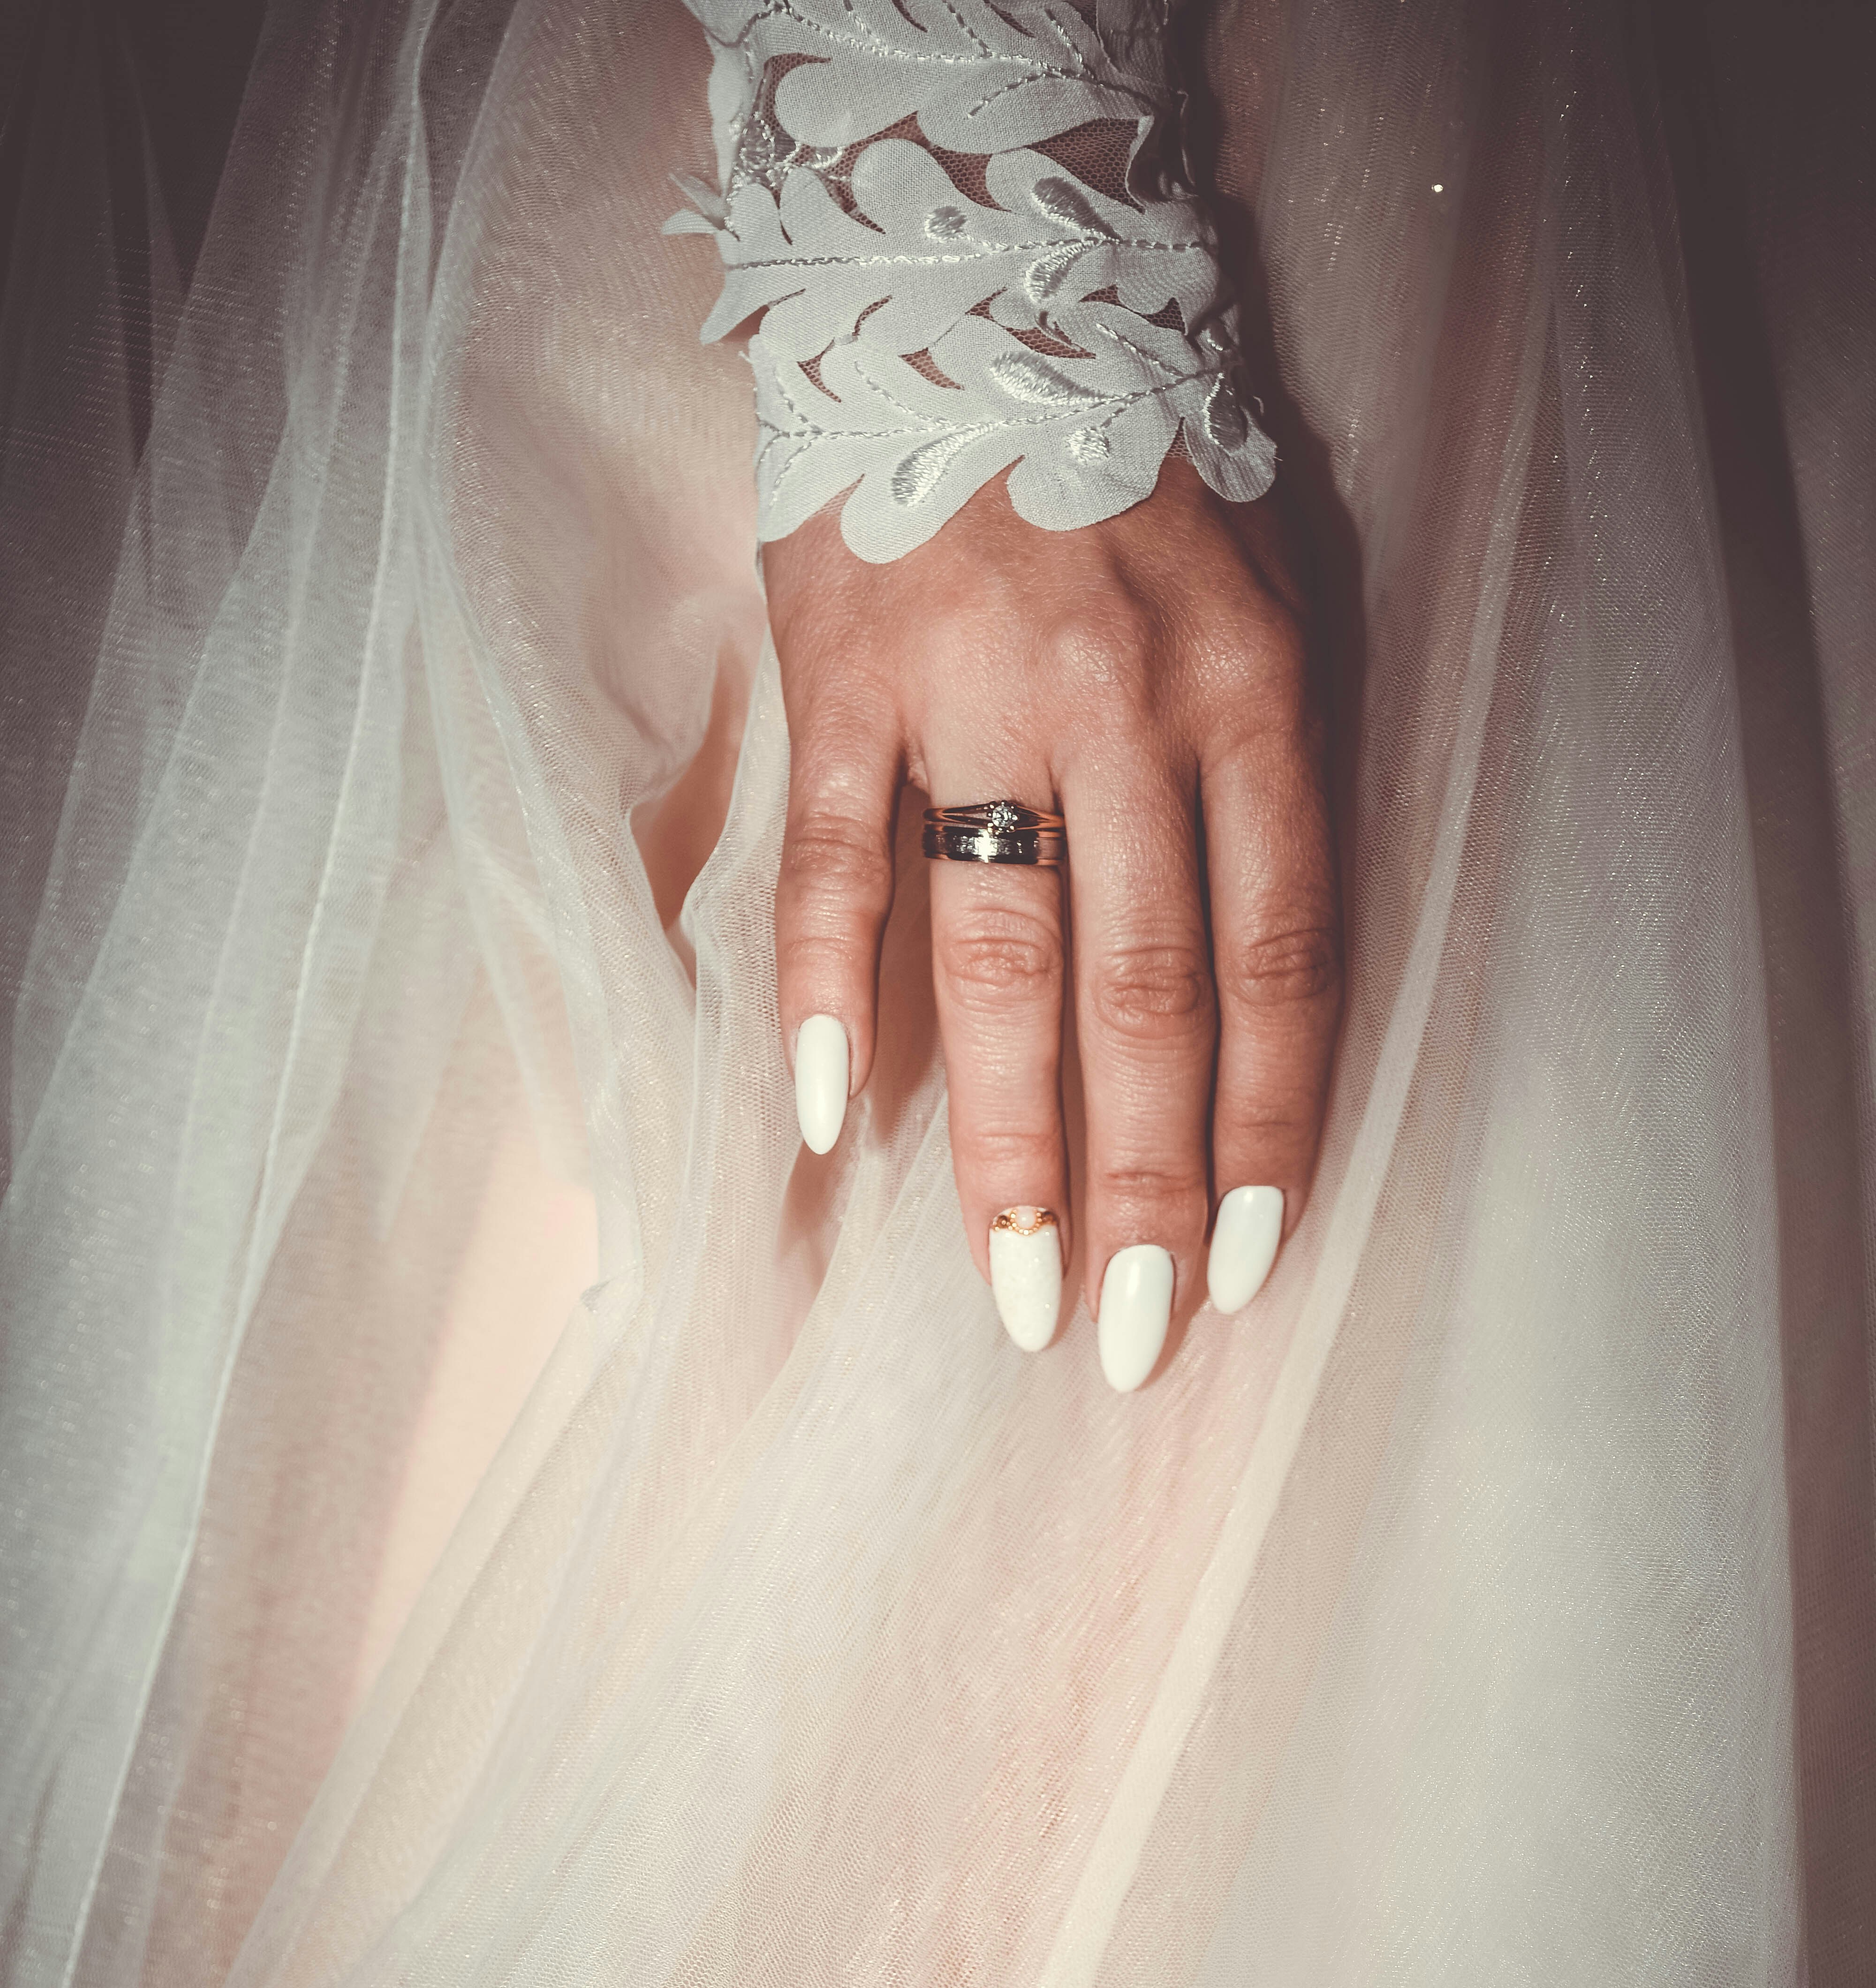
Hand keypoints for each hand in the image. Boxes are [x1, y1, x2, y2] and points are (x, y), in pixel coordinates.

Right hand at [762, 453, 1340, 1389]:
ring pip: (1001, 955)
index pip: (1275, 962)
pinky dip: (828, 994)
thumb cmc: (1140, 473)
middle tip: (1128, 1336)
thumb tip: (1250, 1013)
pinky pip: (833, 862)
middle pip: (1144, 994)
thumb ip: (1264, 785)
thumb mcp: (1264, 599)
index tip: (1247, 1263)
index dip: (1266, 1128)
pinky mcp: (844, 677)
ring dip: (1004, 1141)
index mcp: (1250, 697)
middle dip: (1141, 1184)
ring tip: (1007, 1288)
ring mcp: (976, 694)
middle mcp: (1126, 708)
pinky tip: (826, 1124)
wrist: (976, 286)